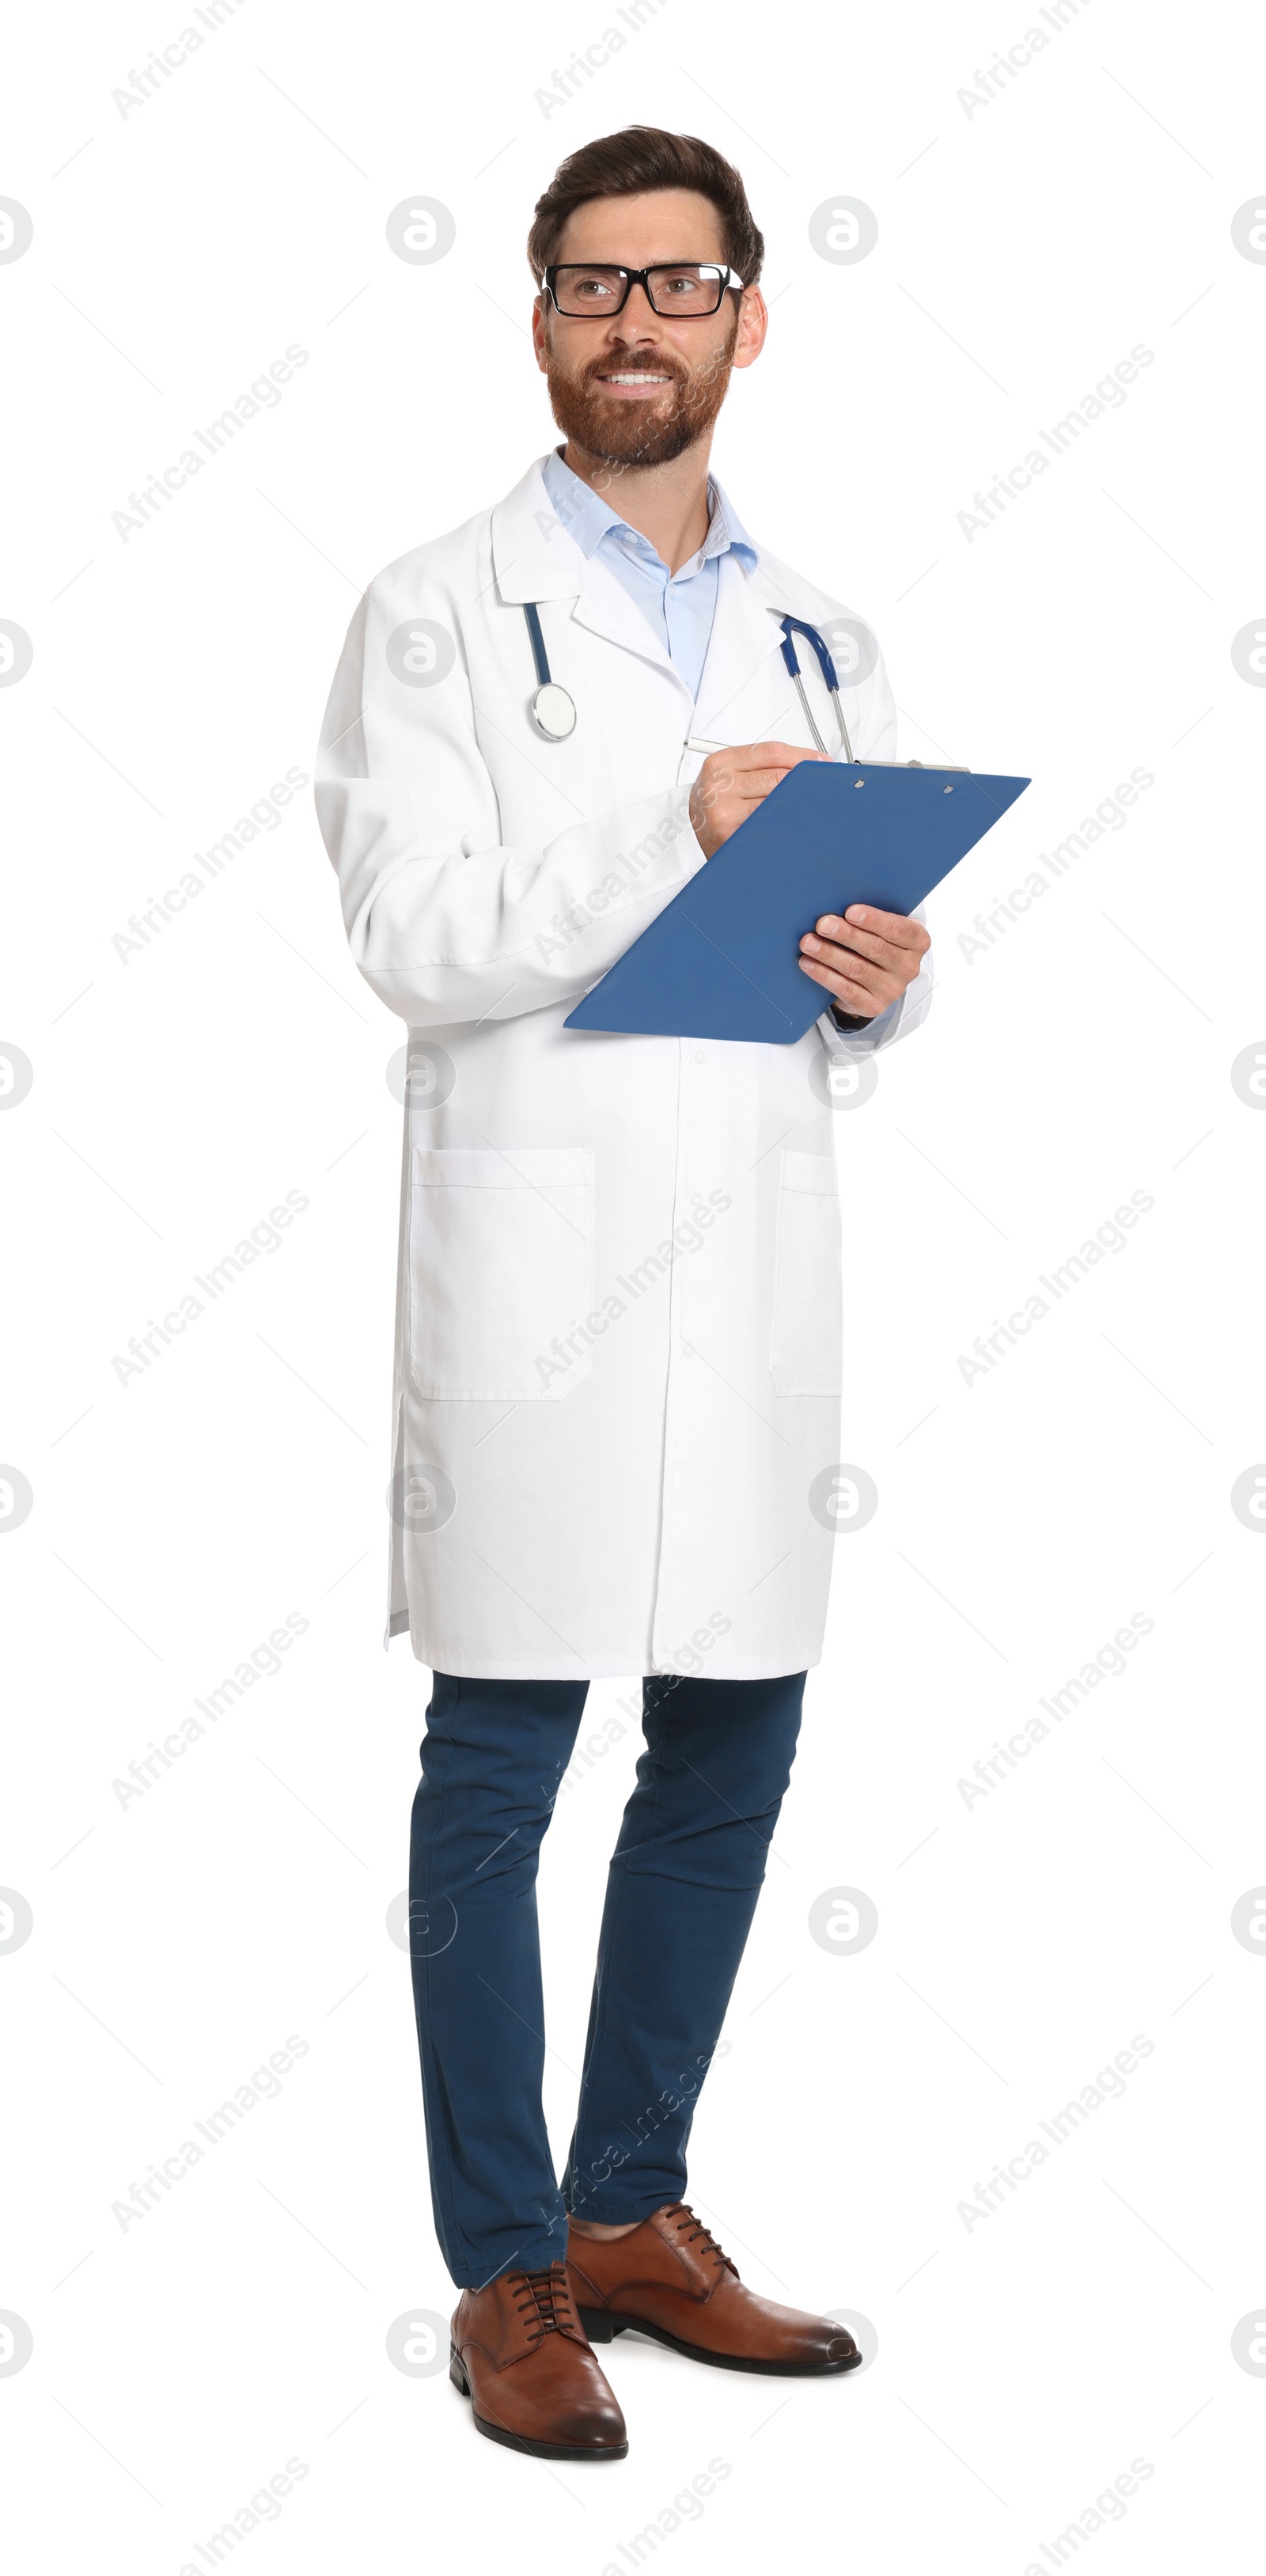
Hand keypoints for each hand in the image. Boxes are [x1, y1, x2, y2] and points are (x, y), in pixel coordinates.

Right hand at [688, 741, 825, 860]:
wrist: (687, 833)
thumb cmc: (714, 802)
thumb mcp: (728, 774)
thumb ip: (760, 765)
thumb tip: (806, 763)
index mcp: (721, 762)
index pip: (772, 752)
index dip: (803, 756)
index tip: (821, 762)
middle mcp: (720, 784)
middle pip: (777, 777)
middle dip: (804, 781)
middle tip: (821, 785)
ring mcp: (724, 810)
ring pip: (775, 801)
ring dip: (798, 802)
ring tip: (811, 803)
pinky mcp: (730, 833)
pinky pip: (768, 824)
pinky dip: (785, 821)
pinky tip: (794, 820)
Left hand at [798, 904, 930, 1017]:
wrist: (874, 980)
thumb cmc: (876, 940)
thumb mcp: (882, 927)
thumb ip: (869, 916)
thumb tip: (836, 901)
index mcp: (917, 941)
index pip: (898, 929)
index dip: (874, 920)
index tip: (850, 911)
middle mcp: (909, 967)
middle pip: (875, 948)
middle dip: (846, 935)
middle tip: (823, 924)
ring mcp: (892, 989)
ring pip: (857, 969)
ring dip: (829, 954)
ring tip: (808, 942)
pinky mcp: (873, 1006)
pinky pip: (846, 990)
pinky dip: (824, 975)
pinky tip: (808, 963)